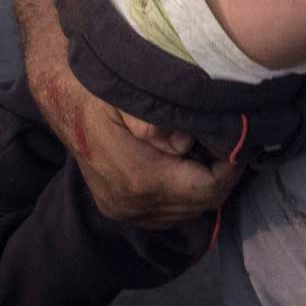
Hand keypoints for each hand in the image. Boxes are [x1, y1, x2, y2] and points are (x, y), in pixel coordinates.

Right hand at [26, 48, 237, 226]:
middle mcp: (132, 204)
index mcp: (140, 179)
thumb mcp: (132, 94)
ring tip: (209, 152)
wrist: (65, 100)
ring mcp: (123, 210)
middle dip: (221, 176)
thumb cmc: (104, 91)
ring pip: (186, 212)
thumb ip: (159, 119)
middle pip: (200, 204)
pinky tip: (186, 165)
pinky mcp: (118, 209)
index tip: (240, 142)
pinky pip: (166, 213)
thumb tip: (184, 144)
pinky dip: (184, 194)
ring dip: (203, 185)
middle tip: (229, 144)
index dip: (231, 167)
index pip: (208, 190)